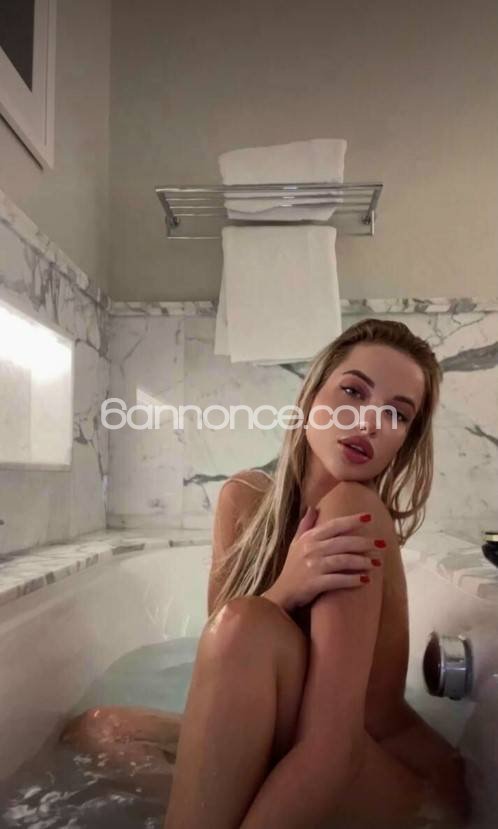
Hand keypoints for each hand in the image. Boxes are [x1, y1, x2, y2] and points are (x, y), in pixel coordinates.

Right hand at [263, 506, 382, 611]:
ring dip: (362, 562)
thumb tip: (312, 508)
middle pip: (343, 543)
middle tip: (382, 544)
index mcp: (309, 538)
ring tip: (377, 563)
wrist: (282, 593)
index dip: (351, 520)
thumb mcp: (295, 543)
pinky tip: (366, 580)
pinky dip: (352, 580)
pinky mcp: (314, 583)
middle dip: (364, 542)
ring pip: (343, 560)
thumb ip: (305, 525)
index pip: (334, 525)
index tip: (369, 517)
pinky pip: (338, 580)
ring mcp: (313, 567)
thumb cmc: (292, 567)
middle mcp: (311, 550)